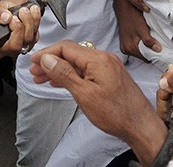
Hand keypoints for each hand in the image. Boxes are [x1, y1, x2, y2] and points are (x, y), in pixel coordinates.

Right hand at [0, 0, 40, 59]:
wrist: (16, 10)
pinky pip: (36, 35)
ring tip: (24, 10)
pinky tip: (32, 11)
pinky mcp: (30, 43)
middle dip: (18, 27)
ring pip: (27, 40)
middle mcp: (4, 50)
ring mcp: (18, 48)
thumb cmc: (4, 12)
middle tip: (17, 14)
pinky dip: (36, 21)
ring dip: (29, 21)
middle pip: (14, 46)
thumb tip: (6, 17)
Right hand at [30, 40, 169, 164]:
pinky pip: (86, 70)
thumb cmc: (116, 113)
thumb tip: (48, 59)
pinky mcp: (110, 76)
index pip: (66, 48)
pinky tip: (61, 81)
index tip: (34, 61)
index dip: (47, 53)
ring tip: (43, 78)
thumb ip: (64, 74)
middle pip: (71, 54)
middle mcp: (104, 59)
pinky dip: (72, 75)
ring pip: (77, 63)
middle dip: (51, 62)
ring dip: (59, 69)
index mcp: (98, 59)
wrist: (139, 125)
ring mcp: (108, 67)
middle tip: (35, 71)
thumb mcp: (84, 94)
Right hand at [114, 0, 159, 59]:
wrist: (124, 8)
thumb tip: (158, 50)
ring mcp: (124, 47)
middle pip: (142, 57)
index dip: (154, 55)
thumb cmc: (133, 17)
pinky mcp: (124, 43)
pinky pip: (135, 48)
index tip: (161, 51)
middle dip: (150, 52)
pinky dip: (141, 45)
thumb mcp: (142, 28)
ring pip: (139, 53)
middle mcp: (126, 49)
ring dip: (145, 48)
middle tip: (158, 45)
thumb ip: (149, 41)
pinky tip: (144, 39)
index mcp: (130, 48)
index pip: (146, 58)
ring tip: (151, 41)